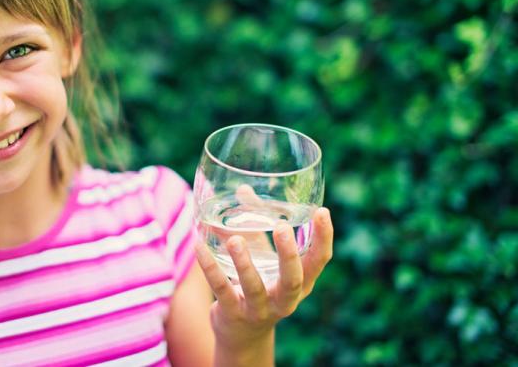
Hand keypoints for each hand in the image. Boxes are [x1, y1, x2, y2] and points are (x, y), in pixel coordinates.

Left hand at [195, 207, 332, 358]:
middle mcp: (285, 299)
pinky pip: (221, 290)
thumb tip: (242, 189)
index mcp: (301, 283)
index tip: (322, 211)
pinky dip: (210, 269)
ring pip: (254, 287)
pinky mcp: (233, 313)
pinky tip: (199, 247)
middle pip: (293, 279)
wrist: (241, 334)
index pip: (319, 261)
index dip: (324, 237)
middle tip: (283, 228)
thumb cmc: (258, 284)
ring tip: (235, 240)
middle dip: (288, 254)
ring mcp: (259, 309)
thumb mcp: (262, 256)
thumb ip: (255, 224)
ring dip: (245, 263)